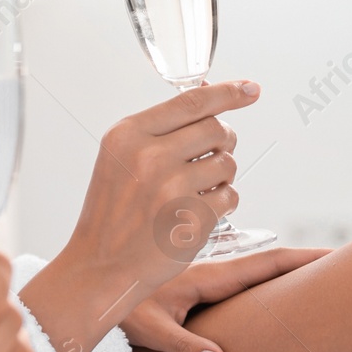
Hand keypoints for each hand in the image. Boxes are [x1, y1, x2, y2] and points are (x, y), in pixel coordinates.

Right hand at [19, 81, 259, 351]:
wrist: (100, 262)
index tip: (251, 88)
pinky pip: (230, 197)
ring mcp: (172, 187)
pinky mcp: (193, 216)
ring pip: (228, 164)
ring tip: (193, 190)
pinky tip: (194, 212)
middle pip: (216, 129)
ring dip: (220, 176)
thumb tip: (207, 97)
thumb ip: (158, 130)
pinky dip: (221, 204)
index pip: (191, 102)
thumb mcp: (119, 158)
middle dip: (222, 141)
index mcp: (127, 135)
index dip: (227, 92)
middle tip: (211, 155)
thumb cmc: (113, 209)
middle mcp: (149, 155)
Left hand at [122, 246, 328, 351]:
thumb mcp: (149, 330)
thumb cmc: (115, 309)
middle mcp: (207, 274)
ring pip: (251, 270)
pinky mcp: (190, 287)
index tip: (333, 256)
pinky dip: (261, 278)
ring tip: (317, 273)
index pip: (264, 265)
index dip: (302, 260)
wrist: (87, 291)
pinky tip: (272, 288)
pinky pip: (236, 280)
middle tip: (340, 261)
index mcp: (205, 278)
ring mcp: (200, 279)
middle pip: (266, 264)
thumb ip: (183, 345)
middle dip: (304, 261)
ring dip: (284, 267)